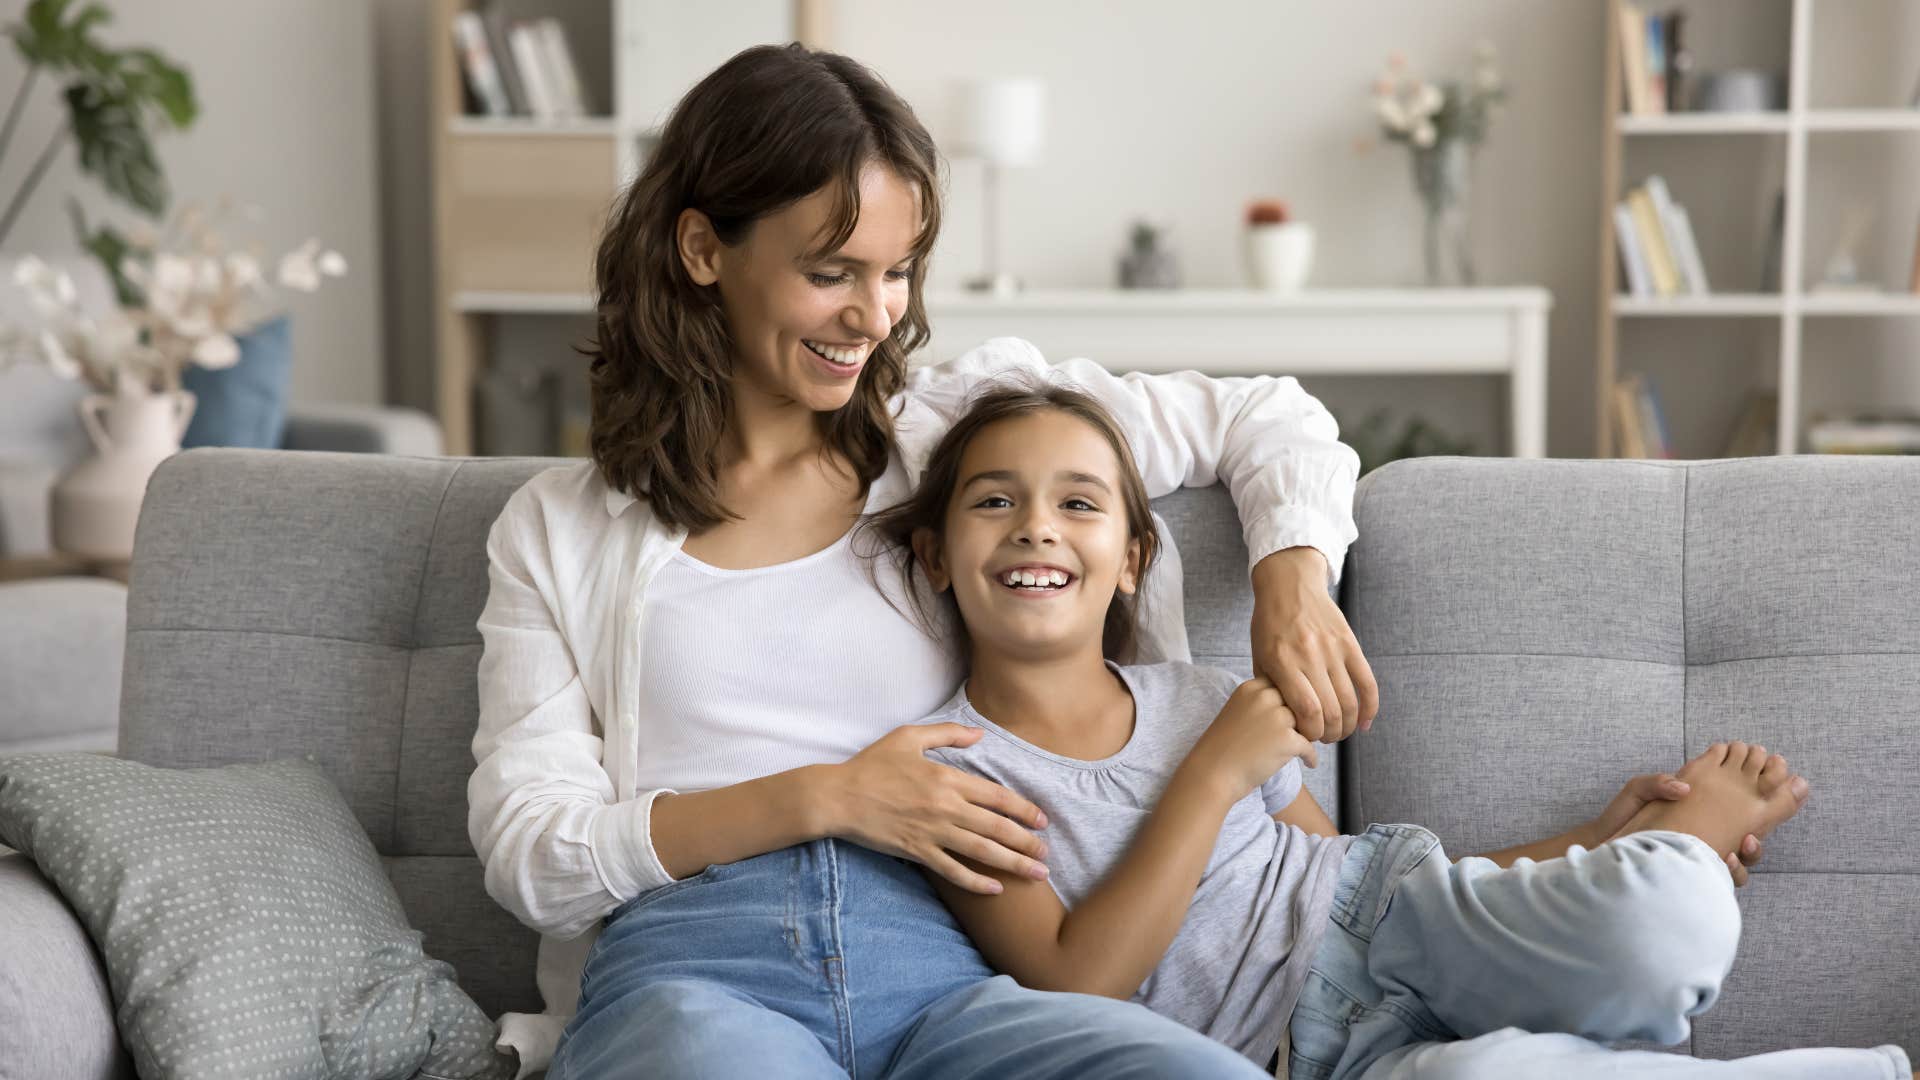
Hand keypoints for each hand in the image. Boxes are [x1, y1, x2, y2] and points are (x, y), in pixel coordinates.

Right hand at [825, 724, 1049, 894]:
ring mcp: (932, 833)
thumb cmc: (872, 764)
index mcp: (947, 779)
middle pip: (997, 827)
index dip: (1023, 809)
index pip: (996, 796)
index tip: (1042, 820)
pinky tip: (995, 889)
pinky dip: (975, 882)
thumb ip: (947, 733)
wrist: (839, 796)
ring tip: (1037, 875)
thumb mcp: (909, 737)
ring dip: (1013, 864)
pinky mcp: (917, 852)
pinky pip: (952, 871)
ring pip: (982, 851)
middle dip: (1027, 842)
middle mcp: (945, 807)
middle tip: (1048, 854)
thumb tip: (980, 734)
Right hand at [1185, 676, 1319, 801]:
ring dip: (1307, 736)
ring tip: (1303, 748)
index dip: (1287, 701)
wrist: (1212, 774)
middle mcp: (1264, 697)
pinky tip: (1308, 763)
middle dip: (1300, 717)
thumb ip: (1262, 704)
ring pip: (1307, 722)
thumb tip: (1296, 707)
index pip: (1283, 684)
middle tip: (1301, 733)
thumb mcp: (1238, 712)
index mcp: (1251, 687)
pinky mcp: (1287, 739)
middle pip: (1298, 701)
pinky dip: (1310, 757)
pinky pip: (1310, 746)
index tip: (1287, 716)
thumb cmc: (1224, 748)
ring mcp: (1276, 717)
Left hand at [1250, 547, 1378, 742]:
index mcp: (1283, 662)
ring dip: (1348, 725)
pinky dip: (1370, 707)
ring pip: (1350, 701)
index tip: (1306, 738)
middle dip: (1329, 735)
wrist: (1289, 585)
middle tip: (1324, 739)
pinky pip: (1367, 682)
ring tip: (1340, 732)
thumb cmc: (1269, 625)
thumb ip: (1271, 690)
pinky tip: (1365, 723)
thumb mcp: (1259, 657)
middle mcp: (1309, 656)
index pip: (1306, 711)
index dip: (1311, 733)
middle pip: (1330, 711)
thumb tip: (1288, 724)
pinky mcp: (1350, 643)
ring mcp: (1333, 649)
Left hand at [1588, 771, 1766, 886]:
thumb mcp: (1639, 790)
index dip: (1752, 817)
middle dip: (1753, 847)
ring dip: (1742, 865)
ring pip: (1736, 870)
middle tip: (1748, 840)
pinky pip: (1715, 884)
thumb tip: (1684, 788)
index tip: (1753, 810)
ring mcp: (1697, 861)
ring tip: (1729, 857)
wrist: (1603, 842)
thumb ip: (1658, 783)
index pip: (1737, 818)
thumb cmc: (1623, 814)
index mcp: (1700, 816)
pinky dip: (1721, 879)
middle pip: (1746, 847)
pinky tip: (1712, 870)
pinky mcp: (1688, 877)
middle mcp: (1704, 841)